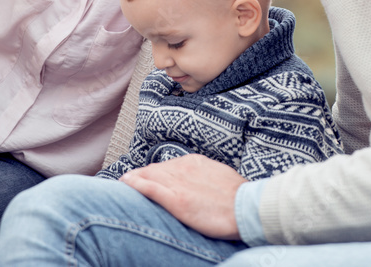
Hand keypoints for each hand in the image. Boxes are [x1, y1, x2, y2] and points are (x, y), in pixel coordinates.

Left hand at [120, 154, 245, 239]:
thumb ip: (204, 177)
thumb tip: (198, 183)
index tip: (146, 177)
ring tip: (123, 183)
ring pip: (149, 176)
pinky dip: (135, 184)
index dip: (154, 172)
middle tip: (128, 181)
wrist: (247, 207)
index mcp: (195, 162)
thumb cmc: (238, 197)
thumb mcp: (219, 177)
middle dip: (141, 175)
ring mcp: (179, 183)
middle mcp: (184, 168)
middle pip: (154, 169)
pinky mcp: (176, 200)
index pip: (167, 165)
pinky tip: (125, 183)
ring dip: (134, 179)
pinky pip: (149, 188)